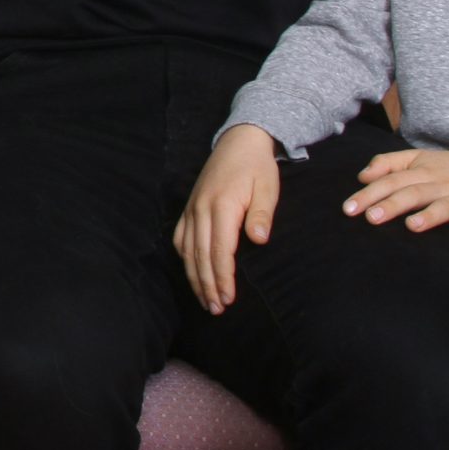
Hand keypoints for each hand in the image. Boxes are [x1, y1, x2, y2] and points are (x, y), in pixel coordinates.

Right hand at [178, 125, 278, 314]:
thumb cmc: (257, 166)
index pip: (219, 250)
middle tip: (216, 309)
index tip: (229, 299)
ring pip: (188, 250)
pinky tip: (192, 273)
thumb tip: (259, 240)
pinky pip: (181, 237)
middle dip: (208, 285)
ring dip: (195, 277)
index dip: (223, 277)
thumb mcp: (267, 187)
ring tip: (205, 299)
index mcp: (222, 206)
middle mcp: (201, 209)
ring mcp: (192, 208)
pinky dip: (185, 258)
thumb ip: (262, 214)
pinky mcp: (189, 207)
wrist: (239, 140)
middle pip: (201, 255)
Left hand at [346, 146, 448, 249]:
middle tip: (371, 217)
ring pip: (444, 206)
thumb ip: (387, 163)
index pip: (391, 181)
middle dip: (392, 205)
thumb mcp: (416, 158)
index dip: (369, 194)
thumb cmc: (444, 168)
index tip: (349, 208)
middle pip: (413, 193)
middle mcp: (439, 184)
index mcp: (421, 171)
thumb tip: (362, 176)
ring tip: (412, 226)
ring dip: (430, 216)